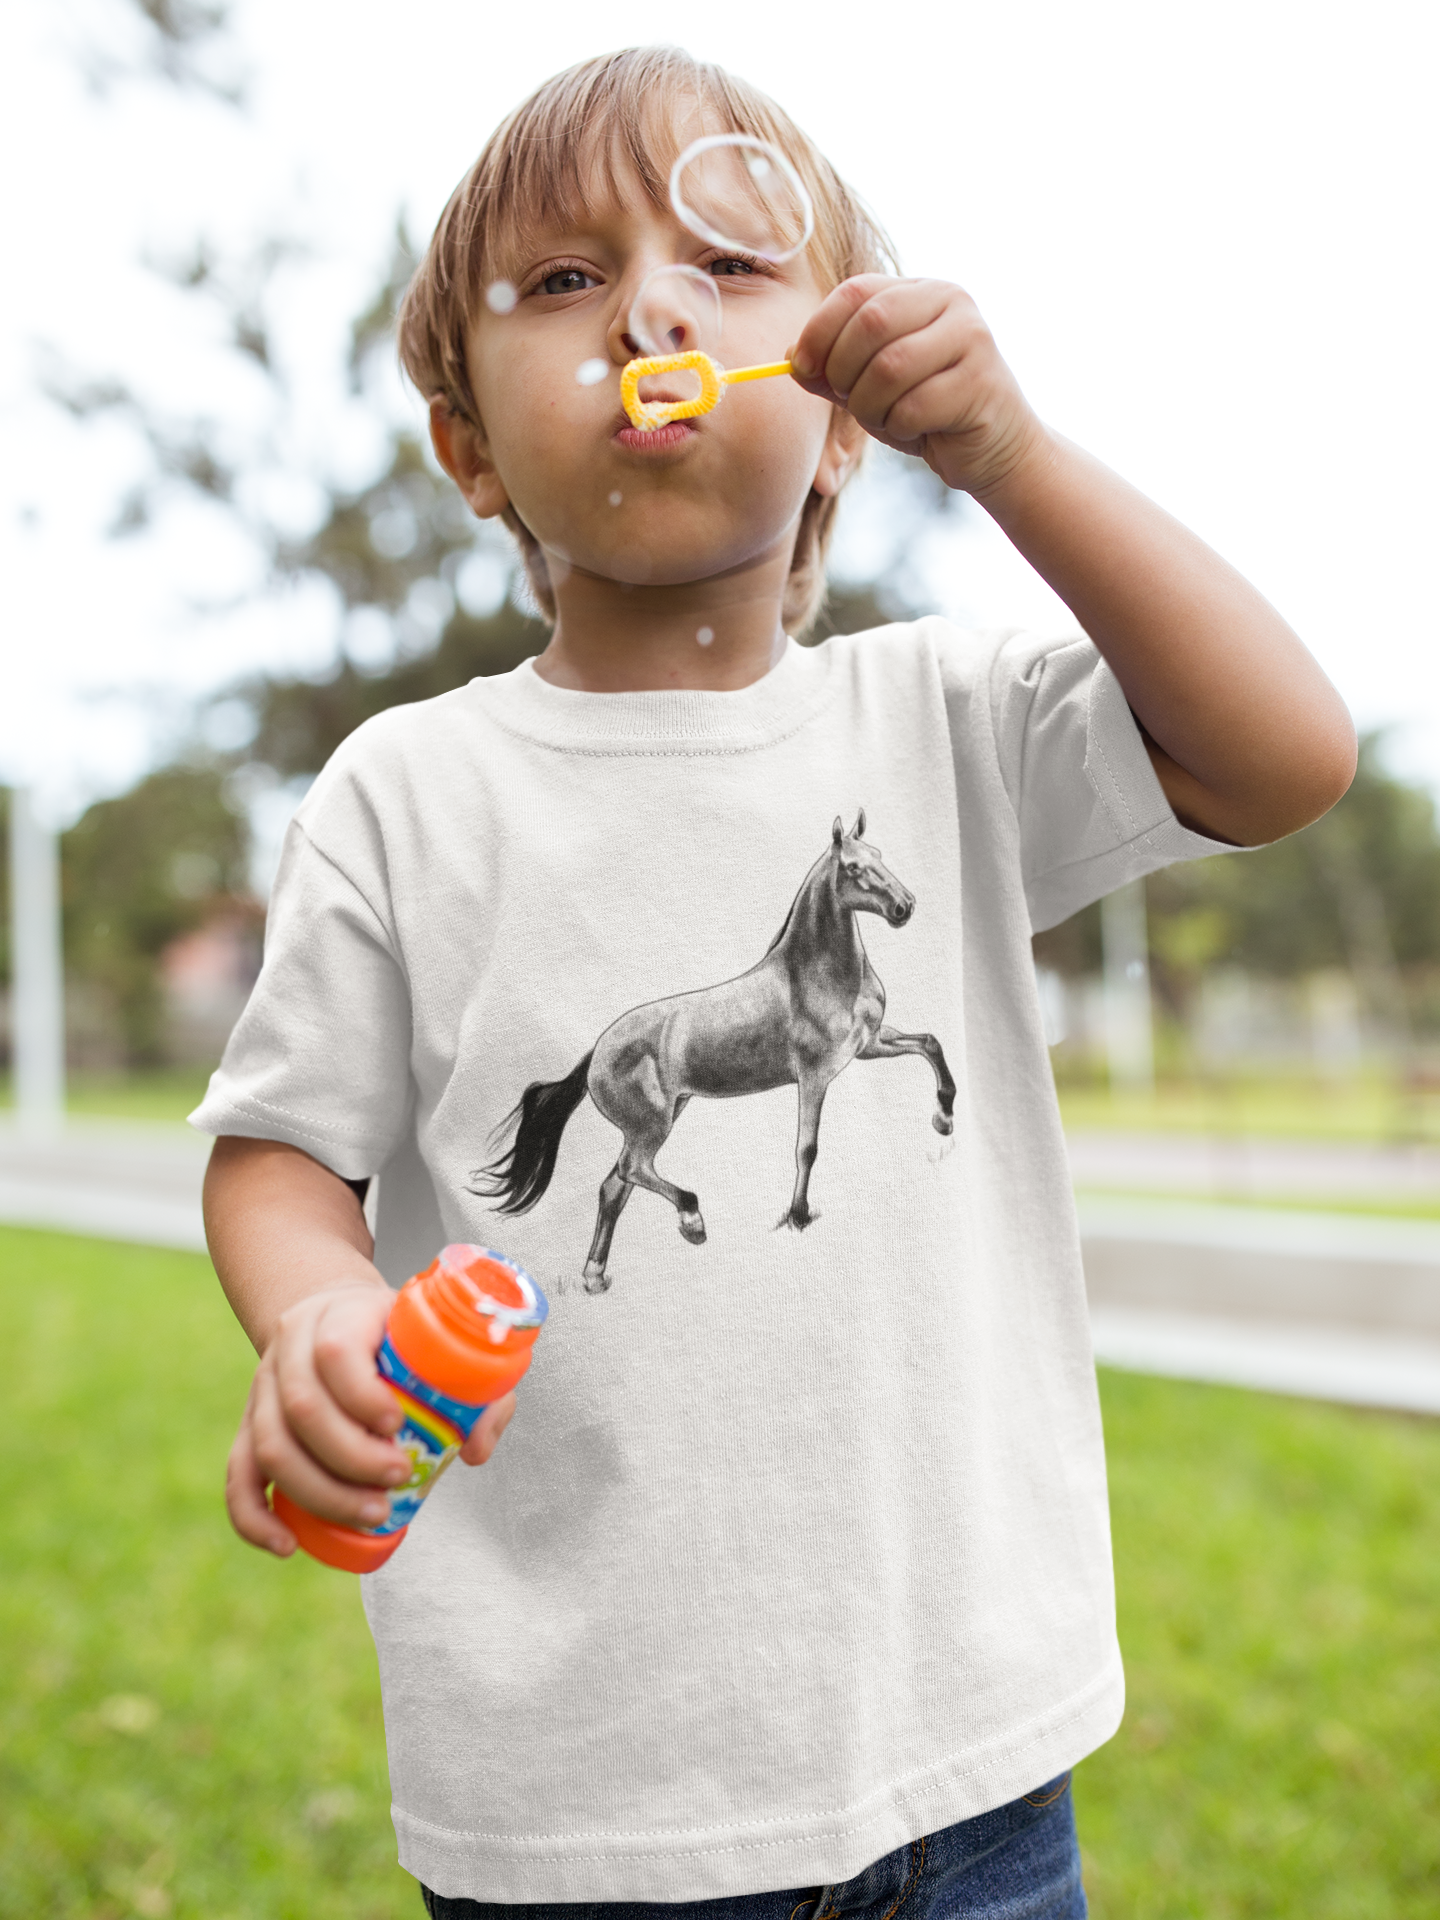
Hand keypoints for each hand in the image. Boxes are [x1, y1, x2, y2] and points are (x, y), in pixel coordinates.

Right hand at [225, 1280, 517, 1555]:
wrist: (338, 1317)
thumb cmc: (399, 1338)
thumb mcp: (441, 1343)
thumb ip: (477, 1390)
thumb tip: (472, 1450)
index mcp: (340, 1315)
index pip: (336, 1351)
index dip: (363, 1395)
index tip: (399, 1425)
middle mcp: (291, 1348)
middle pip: (301, 1407)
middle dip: (351, 1456)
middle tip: (398, 1478)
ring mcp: (263, 1388)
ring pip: (270, 1445)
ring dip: (320, 1491)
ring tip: (372, 1513)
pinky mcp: (249, 1426)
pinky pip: (238, 1476)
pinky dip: (255, 1516)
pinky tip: (287, 1545)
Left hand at [790, 275, 1046, 498]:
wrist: (993, 448)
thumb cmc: (927, 412)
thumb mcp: (870, 386)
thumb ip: (832, 369)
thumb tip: (791, 357)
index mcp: (919, 290)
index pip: (856, 291)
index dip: (819, 330)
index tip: (802, 367)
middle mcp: (951, 301)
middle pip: (871, 323)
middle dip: (844, 371)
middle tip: (849, 399)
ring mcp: (972, 338)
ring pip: (890, 367)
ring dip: (870, 406)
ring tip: (884, 419)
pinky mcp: (981, 382)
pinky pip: (914, 406)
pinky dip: (899, 427)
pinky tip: (916, 431)